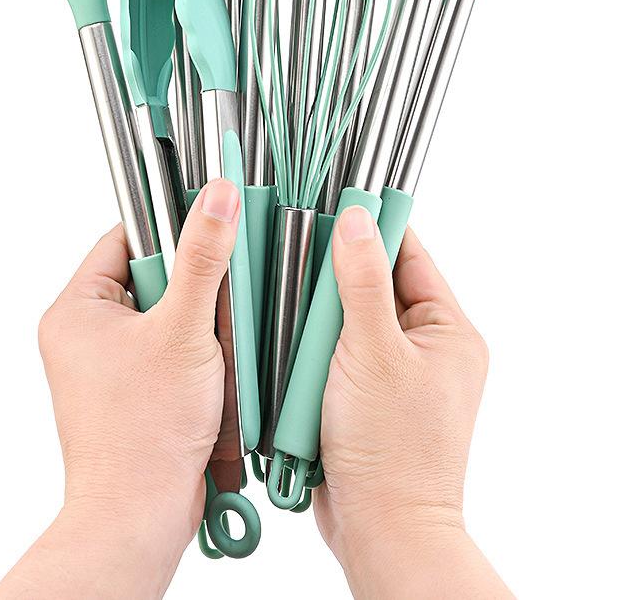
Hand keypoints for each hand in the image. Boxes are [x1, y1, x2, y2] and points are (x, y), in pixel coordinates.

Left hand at [0, 177, 240, 599]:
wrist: (140, 519)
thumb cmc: (146, 434)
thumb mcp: (186, 329)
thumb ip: (205, 258)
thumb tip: (218, 196)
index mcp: (75, 309)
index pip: (126, 238)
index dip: (170, 233)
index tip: (209, 229)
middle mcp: (83, 335)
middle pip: (152, 276)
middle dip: (194, 291)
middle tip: (214, 309)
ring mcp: (106, 367)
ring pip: (168, 316)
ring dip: (201, 327)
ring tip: (213, 353)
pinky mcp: (131, 395)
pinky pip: (171, 352)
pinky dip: (200, 358)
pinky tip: (213, 377)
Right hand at [315, 209, 512, 599]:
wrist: (380, 533)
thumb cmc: (392, 450)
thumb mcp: (373, 351)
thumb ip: (361, 280)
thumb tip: (355, 218)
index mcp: (448, 330)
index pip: (409, 254)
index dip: (372, 228)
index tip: (334, 202)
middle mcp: (425, 349)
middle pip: (372, 284)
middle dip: (334, 279)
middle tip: (298, 261)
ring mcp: (394, 375)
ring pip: (346, 321)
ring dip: (317, 321)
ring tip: (292, 316)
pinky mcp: (363, 400)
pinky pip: (333, 357)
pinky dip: (310, 354)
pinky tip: (288, 352)